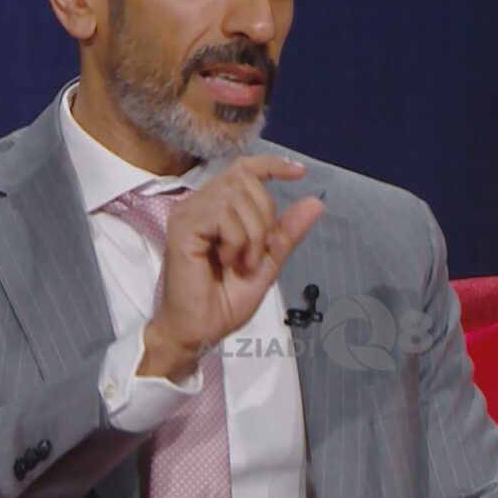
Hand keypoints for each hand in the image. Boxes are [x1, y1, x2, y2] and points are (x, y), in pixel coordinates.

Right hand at [140, 156, 324, 381]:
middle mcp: (197, 204)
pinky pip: (223, 215)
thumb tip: (315, 202)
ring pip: (236, 196)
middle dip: (264, 216)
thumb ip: (286, 233)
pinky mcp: (182, 228)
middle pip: (245, 179)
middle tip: (256, 254)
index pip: (243, 168)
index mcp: (214, 208)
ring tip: (241, 262)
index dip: (272, 165)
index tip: (299, 172)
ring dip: (252, 233)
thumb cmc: (222, 302)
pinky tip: (226, 261)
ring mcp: (187, 214)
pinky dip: (237, 240)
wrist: (199, 332)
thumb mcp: (267, 263)